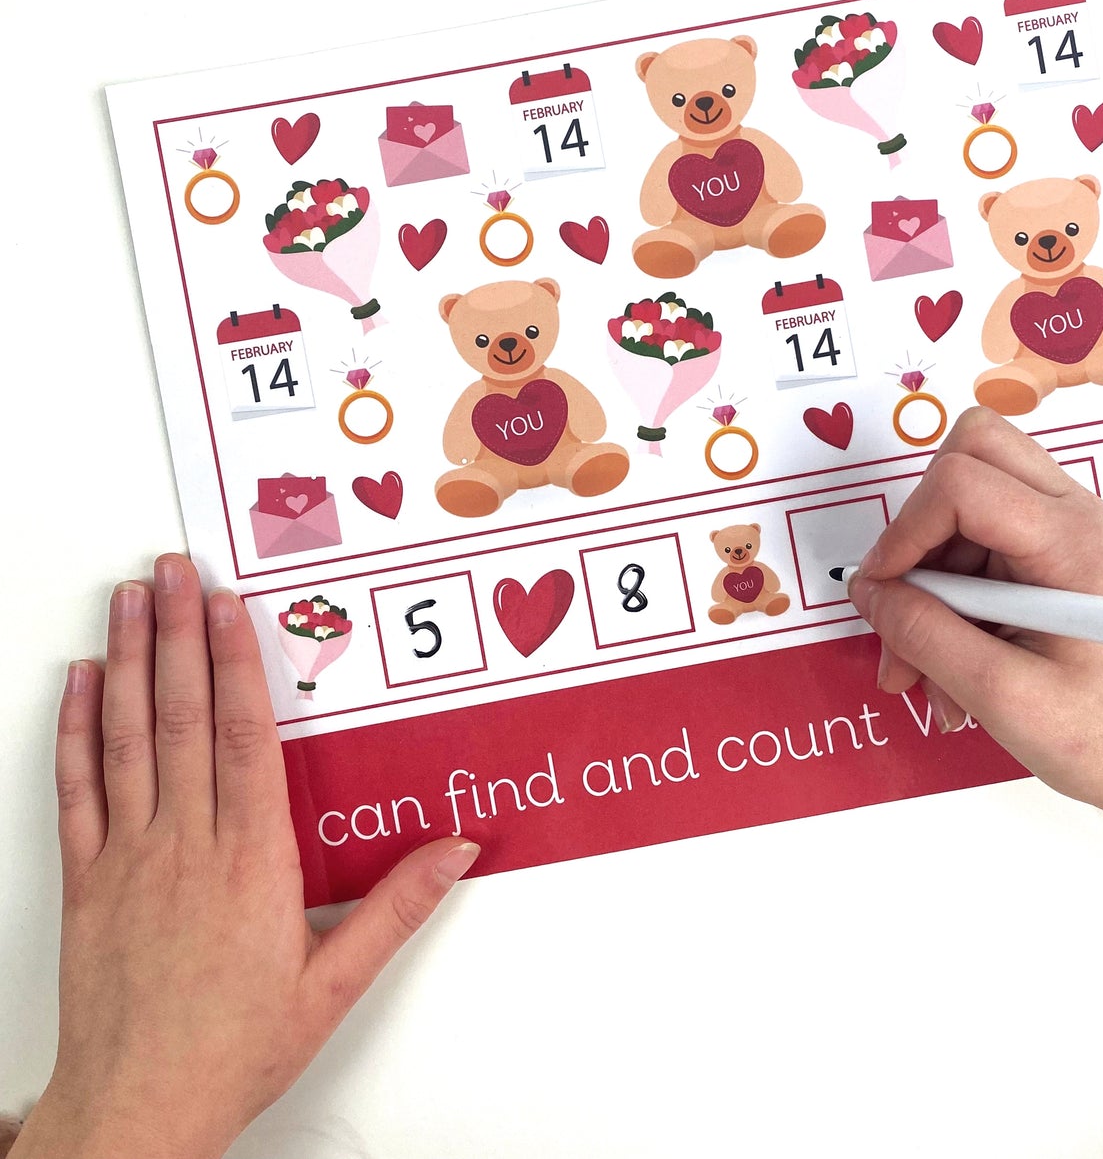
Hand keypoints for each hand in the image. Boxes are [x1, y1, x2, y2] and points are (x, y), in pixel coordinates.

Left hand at [15, 556, 478, 1158]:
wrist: (135, 1114)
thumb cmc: (232, 1051)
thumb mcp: (333, 986)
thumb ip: (396, 910)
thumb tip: (456, 852)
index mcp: (250, 865)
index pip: (244, 740)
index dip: (237, 665)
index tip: (231, 607)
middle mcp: (185, 847)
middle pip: (183, 719)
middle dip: (179, 634)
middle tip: (174, 570)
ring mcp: (128, 860)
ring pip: (127, 739)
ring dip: (129, 661)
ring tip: (129, 600)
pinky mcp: (86, 883)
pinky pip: (77, 792)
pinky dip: (75, 731)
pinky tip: (80, 682)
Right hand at [849, 407, 1102, 821]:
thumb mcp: (1002, 695)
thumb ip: (927, 636)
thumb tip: (870, 593)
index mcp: (1072, 541)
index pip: (963, 481)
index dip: (906, 530)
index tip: (883, 592)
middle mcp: (1071, 516)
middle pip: (969, 453)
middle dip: (917, 527)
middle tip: (904, 599)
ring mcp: (1061, 529)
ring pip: (961, 503)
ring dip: (925, 580)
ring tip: (920, 667)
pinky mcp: (1048, 554)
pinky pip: (974, 542)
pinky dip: (946, 597)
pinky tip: (945, 664)